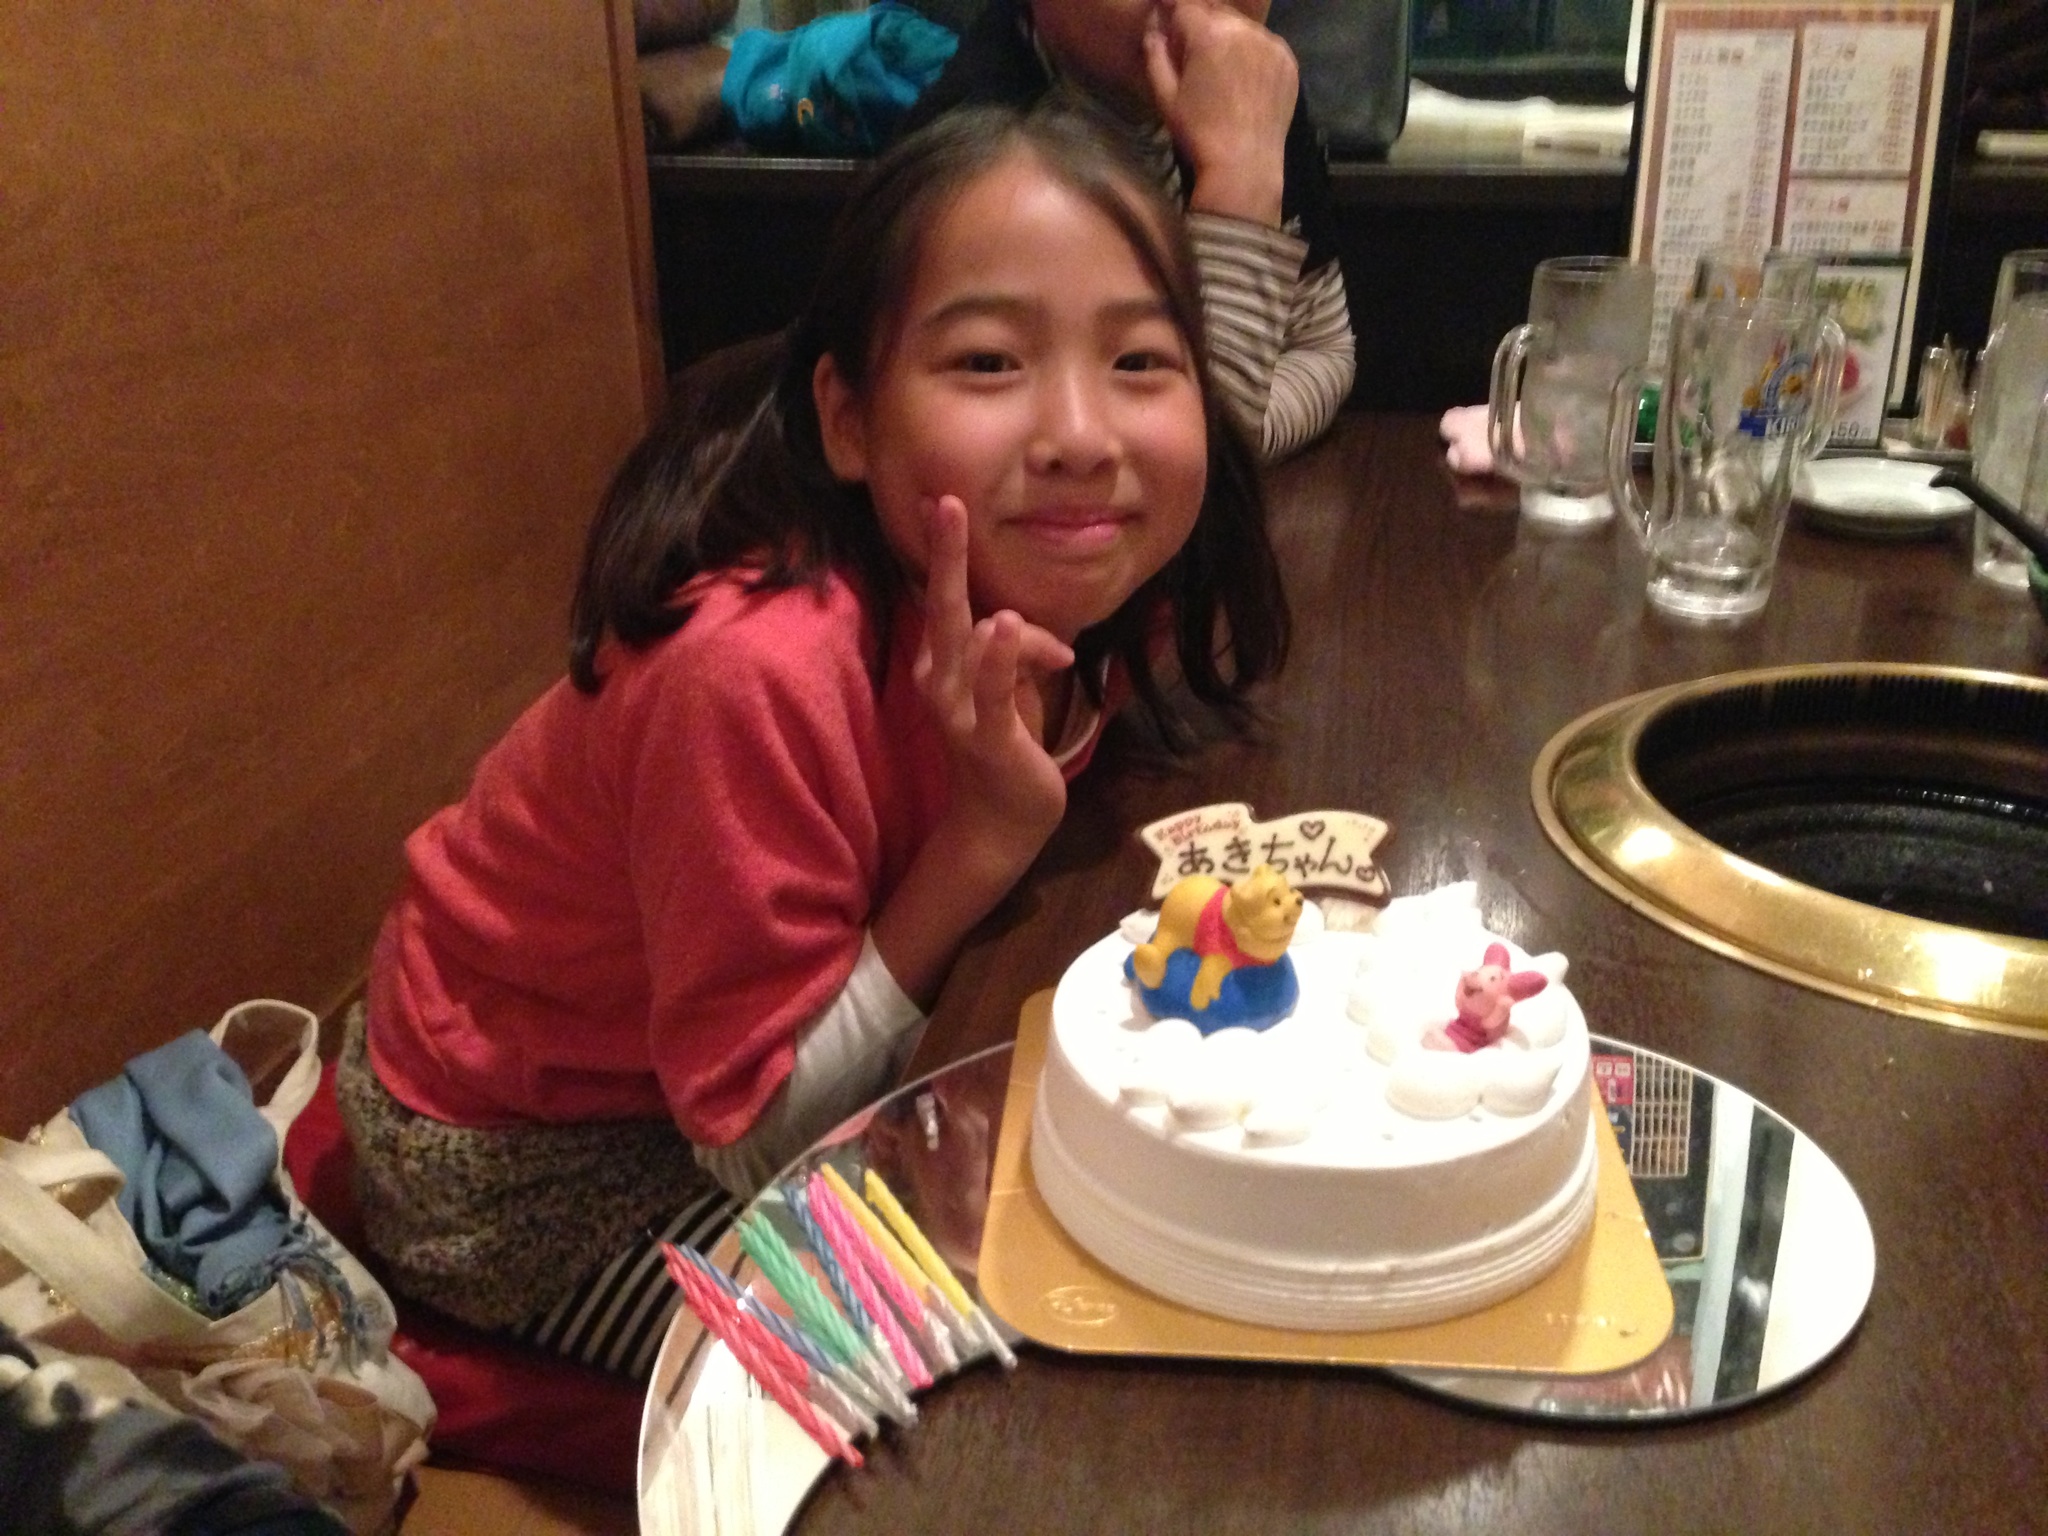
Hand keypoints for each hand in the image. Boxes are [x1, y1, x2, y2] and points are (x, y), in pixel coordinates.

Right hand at [914, 495, 1074, 879]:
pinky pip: (991, 688)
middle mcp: (938, 679)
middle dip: (947, 554)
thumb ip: (1022, 647)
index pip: (941, 597)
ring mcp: (956, 708)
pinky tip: (1007, 625)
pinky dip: (1001, 656)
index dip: (941, 550)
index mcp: (942, 662)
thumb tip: (1031, 626)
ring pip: (980, 641)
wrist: (1003, 819)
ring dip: (1025, 641)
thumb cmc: (1008, 743)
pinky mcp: (985, 734)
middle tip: (947, 503)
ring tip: (1057, 657)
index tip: (936, 500)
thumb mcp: (1017, 684)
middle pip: (943, 605)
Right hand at [1143, 0, 1296, 226]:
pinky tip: (1244, 76)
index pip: (1186, 7)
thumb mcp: (1166, 96)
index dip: (1173, 12)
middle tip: (1193, 49)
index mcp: (1210, 35)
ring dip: (1228, 36)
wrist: (1244, 166)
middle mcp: (1244, 30)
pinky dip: (1252, 50)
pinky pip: (1264, 43)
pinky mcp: (1288, 60)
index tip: (1167, 16)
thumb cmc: (1198, 134)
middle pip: (1216, 11)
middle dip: (1202, 24)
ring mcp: (1271, 43)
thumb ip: (1156, 54)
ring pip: (1242, 26)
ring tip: (1221, 66)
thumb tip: (1154, 26)